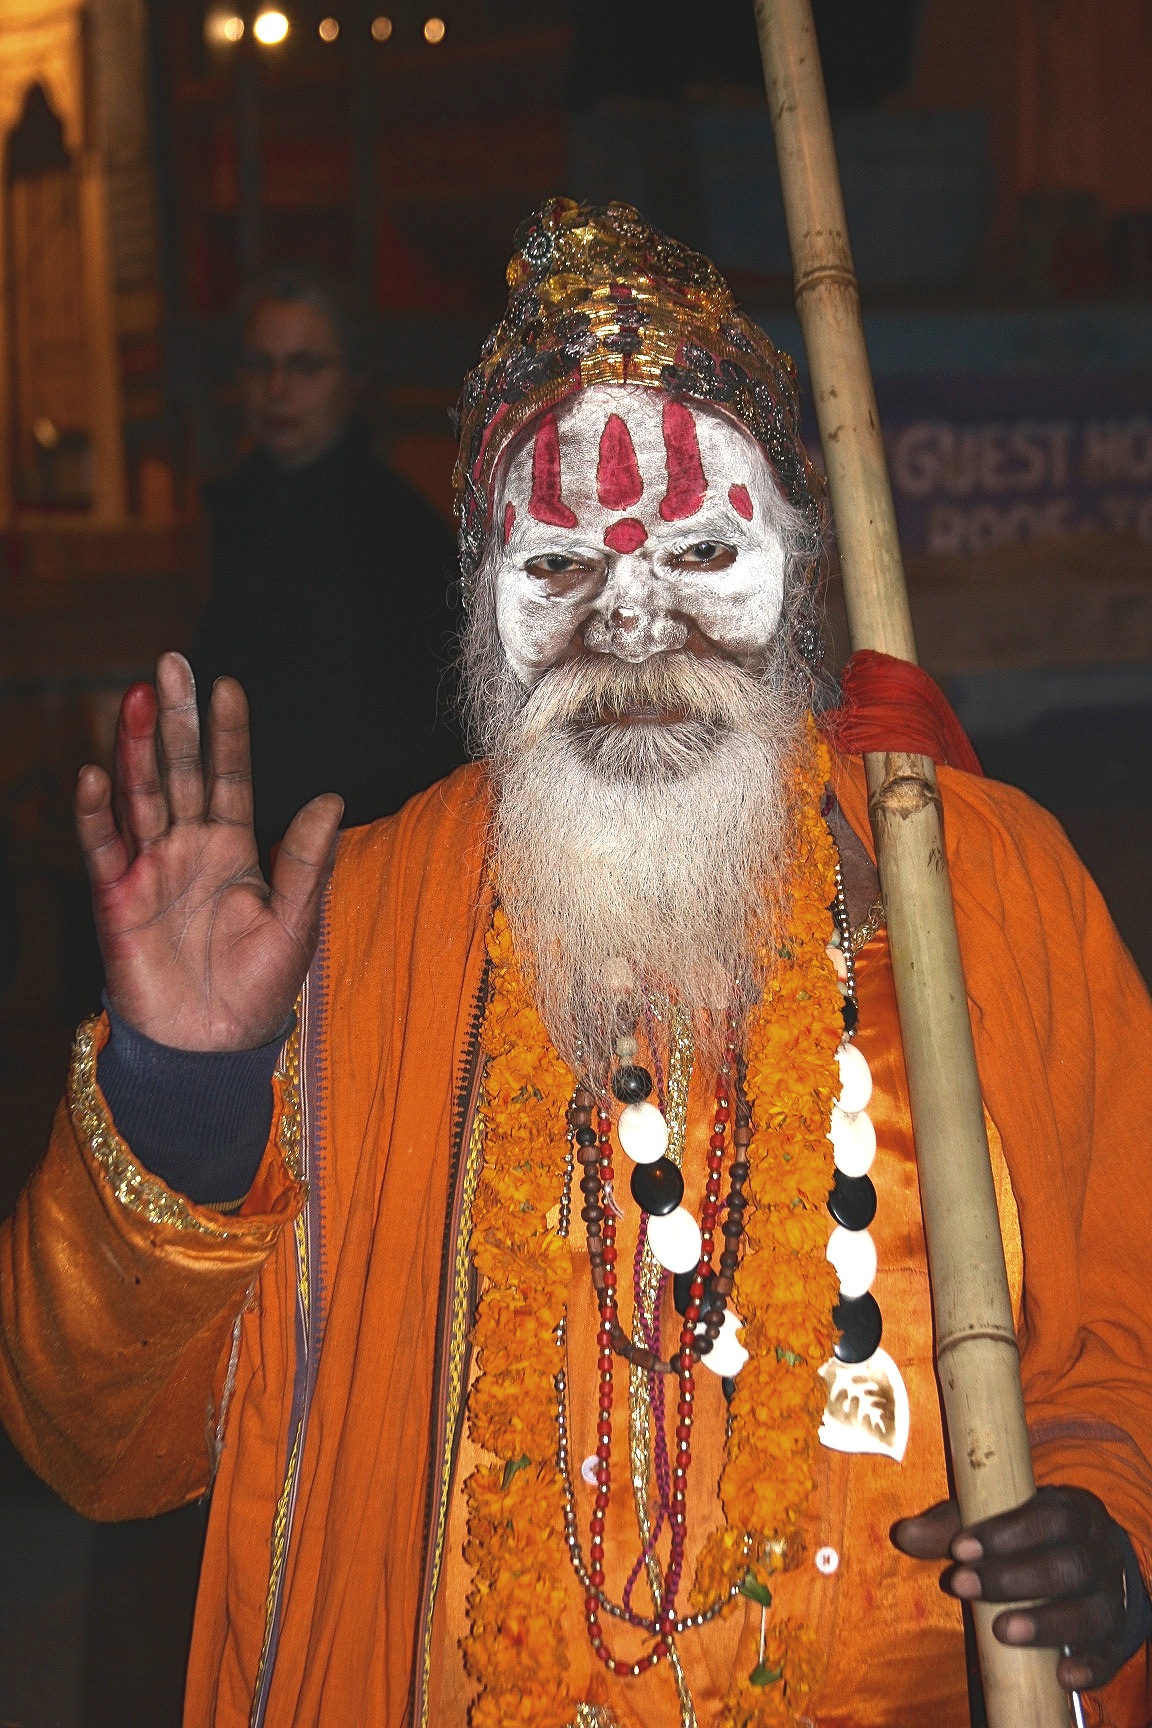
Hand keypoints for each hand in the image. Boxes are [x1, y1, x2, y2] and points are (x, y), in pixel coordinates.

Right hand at [76, 651, 342, 1050]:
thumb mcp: (295, 922)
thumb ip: (306, 861)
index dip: (228, 734)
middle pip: (180, 771)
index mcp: (234, 847)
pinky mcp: (117, 899)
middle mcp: (189, 847)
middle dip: (175, 720)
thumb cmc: (258, 986)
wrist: (213, 1044)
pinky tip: (97, 775)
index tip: (226, 686)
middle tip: (170, 665)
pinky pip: (104, 848)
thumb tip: (330, 799)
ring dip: (135, 749)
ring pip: (141, 796)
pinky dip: (97, 814)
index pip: (230, 777)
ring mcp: (150, 868)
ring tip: (134, 699)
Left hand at [891, 1487, 1132, 1691]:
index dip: (1006, 1533)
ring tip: (1001, 1631)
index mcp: (1074, 1511)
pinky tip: (1062, 1675)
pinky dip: (1092, 1666)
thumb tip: (902, 1535)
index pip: (1049, 1517)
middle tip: (963, 1587)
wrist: (1092, 1562)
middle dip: (1014, 1578)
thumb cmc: (1030, 1537)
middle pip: (1071, 1564)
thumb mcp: (995, 1523)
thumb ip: (950, 1528)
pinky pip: (1113, 1652)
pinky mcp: (1120, 1635)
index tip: (959, 1549)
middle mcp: (1102, 1550)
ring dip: (1048, 1623)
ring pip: (1094, 1611)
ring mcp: (1113, 1594)